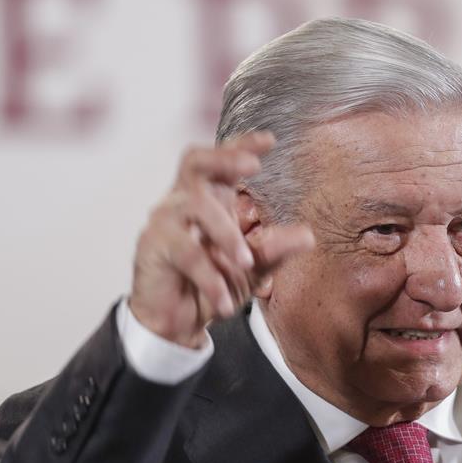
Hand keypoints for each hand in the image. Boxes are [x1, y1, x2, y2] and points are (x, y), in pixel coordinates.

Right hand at [128, 132, 314, 347]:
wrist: (177, 322)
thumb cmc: (212, 286)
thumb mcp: (252, 268)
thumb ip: (275, 249)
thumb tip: (308, 236)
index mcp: (210, 199)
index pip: (222, 160)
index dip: (241, 145)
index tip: (270, 139)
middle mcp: (184, 202)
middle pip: (195, 161)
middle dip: (224, 158)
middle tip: (253, 166)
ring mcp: (165, 221)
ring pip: (196, 207)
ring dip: (226, 235)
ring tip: (246, 263)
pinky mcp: (153, 246)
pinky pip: (187, 253)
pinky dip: (210, 279)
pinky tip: (226, 303)